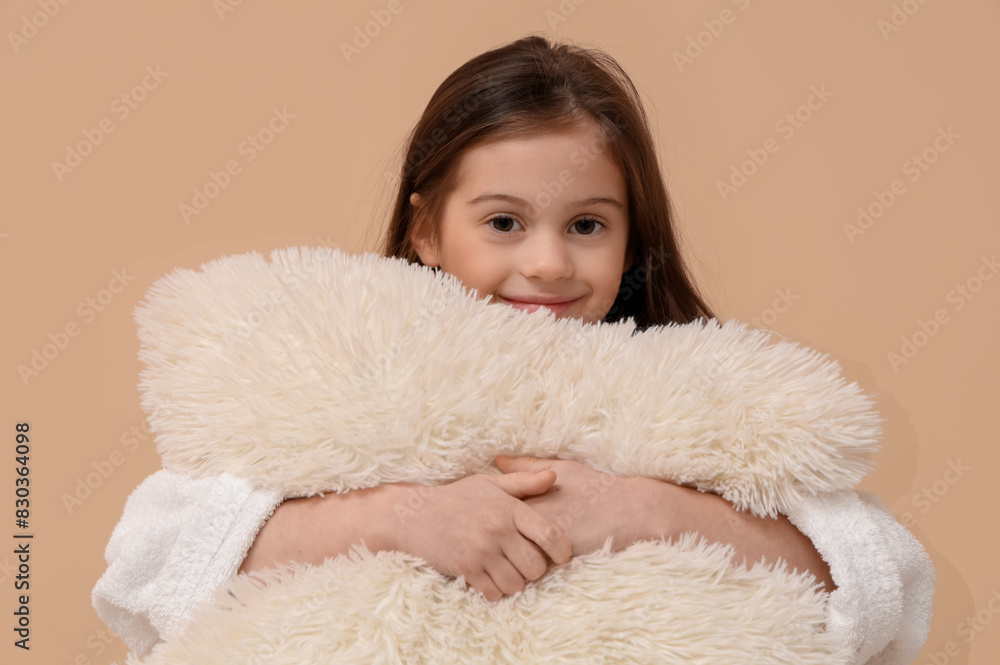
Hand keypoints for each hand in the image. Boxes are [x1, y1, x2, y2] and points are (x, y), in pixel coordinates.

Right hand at [388, 471, 572, 601]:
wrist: (416, 514)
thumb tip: (553, 476)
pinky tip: (491, 578)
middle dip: (536, 569)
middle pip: (535, 566)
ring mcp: (481, 551)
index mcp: (508, 509)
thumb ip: (524, 482)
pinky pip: (494, 592)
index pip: (548, 534)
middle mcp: (497, 531)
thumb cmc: (457, 497)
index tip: (562, 556)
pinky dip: (496, 590)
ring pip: (516, 584)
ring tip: (508, 570)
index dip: (562, 550)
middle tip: (526, 563)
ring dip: (516, 582)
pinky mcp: (466, 569)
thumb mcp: (490, 484)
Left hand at [495, 455, 644, 556]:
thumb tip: (498, 460)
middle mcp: (532, 519)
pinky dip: (521, 564)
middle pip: (495, 531)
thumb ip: (528, 466)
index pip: (492, 506)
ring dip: (503, 553)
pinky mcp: (554, 558)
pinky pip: (528, 565)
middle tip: (484, 532)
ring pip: (508, 552)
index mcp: (530, 496)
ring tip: (501, 550)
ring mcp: (541, 540)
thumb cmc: (595, 487)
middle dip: (488, 533)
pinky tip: (519, 561)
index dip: (486, 510)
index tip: (483, 512)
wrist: (627, 513)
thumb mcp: (562, 469)